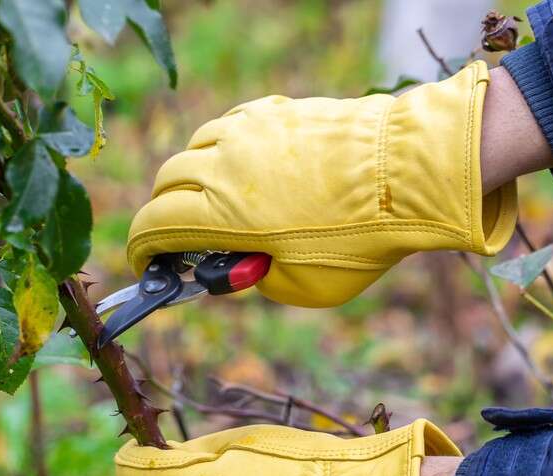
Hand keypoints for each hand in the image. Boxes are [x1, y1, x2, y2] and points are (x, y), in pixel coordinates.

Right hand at [126, 61, 519, 306]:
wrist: (410, 174)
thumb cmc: (360, 240)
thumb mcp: (302, 287)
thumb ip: (258, 278)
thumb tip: (244, 263)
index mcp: (221, 214)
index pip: (153, 226)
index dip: (141, 249)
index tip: (147, 262)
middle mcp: (224, 166)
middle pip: (167, 182)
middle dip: (164, 211)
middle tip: (180, 233)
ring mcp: (249, 131)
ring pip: (196, 147)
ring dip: (193, 175)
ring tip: (215, 197)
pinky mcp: (277, 111)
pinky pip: (233, 125)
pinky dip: (227, 147)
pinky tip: (249, 164)